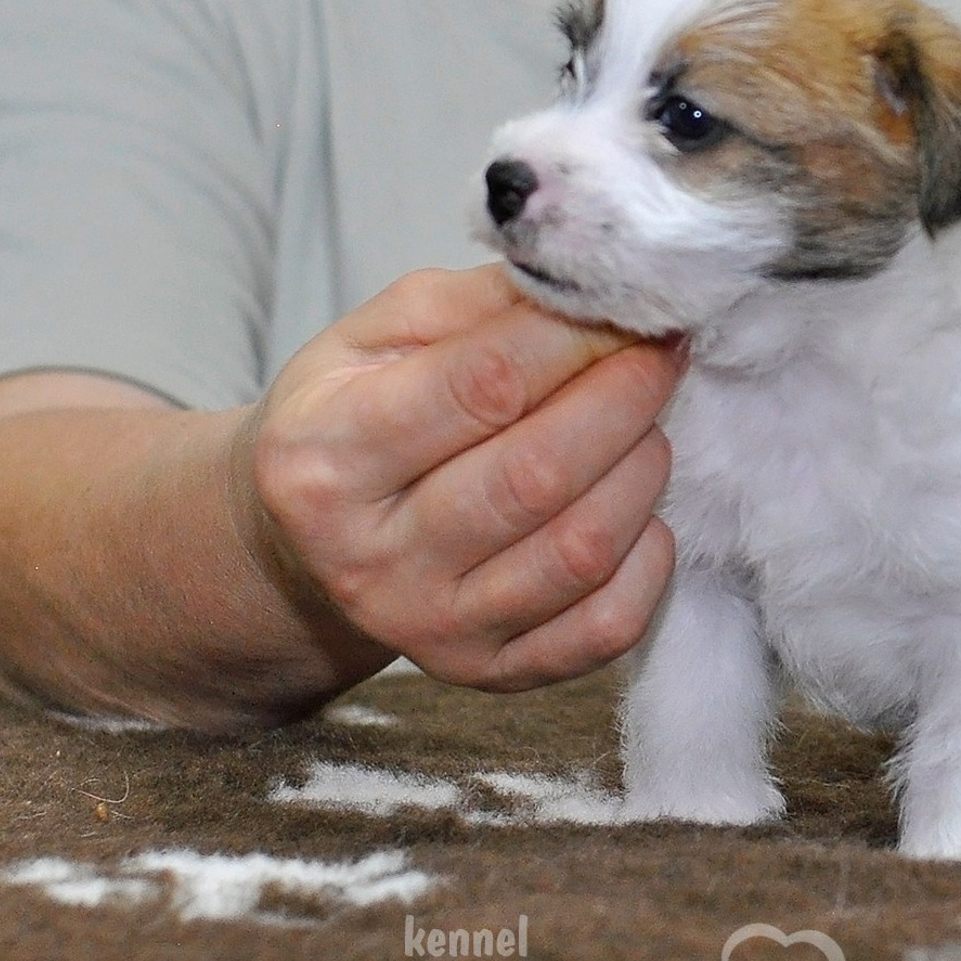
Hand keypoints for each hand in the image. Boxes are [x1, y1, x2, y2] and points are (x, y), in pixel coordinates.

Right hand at [238, 265, 682, 690]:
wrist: (300, 546)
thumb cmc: (352, 419)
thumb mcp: (375, 338)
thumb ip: (476, 306)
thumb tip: (590, 287)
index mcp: (327, 457)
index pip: (482, 387)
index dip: (576, 339)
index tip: (629, 304)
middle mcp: (371, 558)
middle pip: (537, 474)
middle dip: (624, 399)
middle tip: (660, 353)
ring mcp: (430, 629)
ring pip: (579, 551)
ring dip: (642, 472)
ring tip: (646, 424)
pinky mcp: (487, 673)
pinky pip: (604, 628)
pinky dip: (649, 562)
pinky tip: (640, 512)